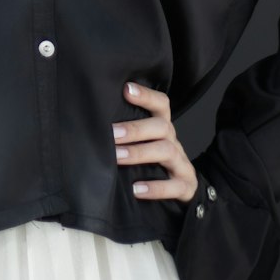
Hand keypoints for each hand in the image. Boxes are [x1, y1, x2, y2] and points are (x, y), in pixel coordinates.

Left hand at [112, 80, 199, 201]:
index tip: (126, 89)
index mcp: (163, 128)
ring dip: (140, 153)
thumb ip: (128, 134)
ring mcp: (182, 164)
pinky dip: (155, 188)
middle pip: (162, 126)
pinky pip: (174, 186)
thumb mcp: (145, 144)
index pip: (161, 104)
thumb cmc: (154, 163)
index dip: (146, 95)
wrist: (182, 190)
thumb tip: (93, 123)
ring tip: (118, 157)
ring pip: (167, 151)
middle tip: (113, 134)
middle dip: (135, 129)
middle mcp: (174, 142)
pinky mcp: (186, 187)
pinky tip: (136, 190)